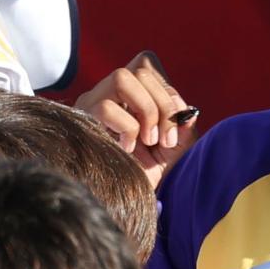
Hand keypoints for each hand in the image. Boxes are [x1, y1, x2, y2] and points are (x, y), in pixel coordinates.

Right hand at [73, 50, 197, 188]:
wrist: (124, 203)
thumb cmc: (146, 173)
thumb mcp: (174, 146)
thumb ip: (182, 124)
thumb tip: (187, 111)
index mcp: (127, 95)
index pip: (145, 65)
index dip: (166, 88)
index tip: (177, 120)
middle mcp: (106, 94)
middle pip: (139, 71)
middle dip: (162, 103)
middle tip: (165, 138)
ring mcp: (90, 105)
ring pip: (121, 78)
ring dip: (146, 109)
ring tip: (149, 140)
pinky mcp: (82, 122)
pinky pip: (107, 108)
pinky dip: (128, 128)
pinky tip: (127, 149)